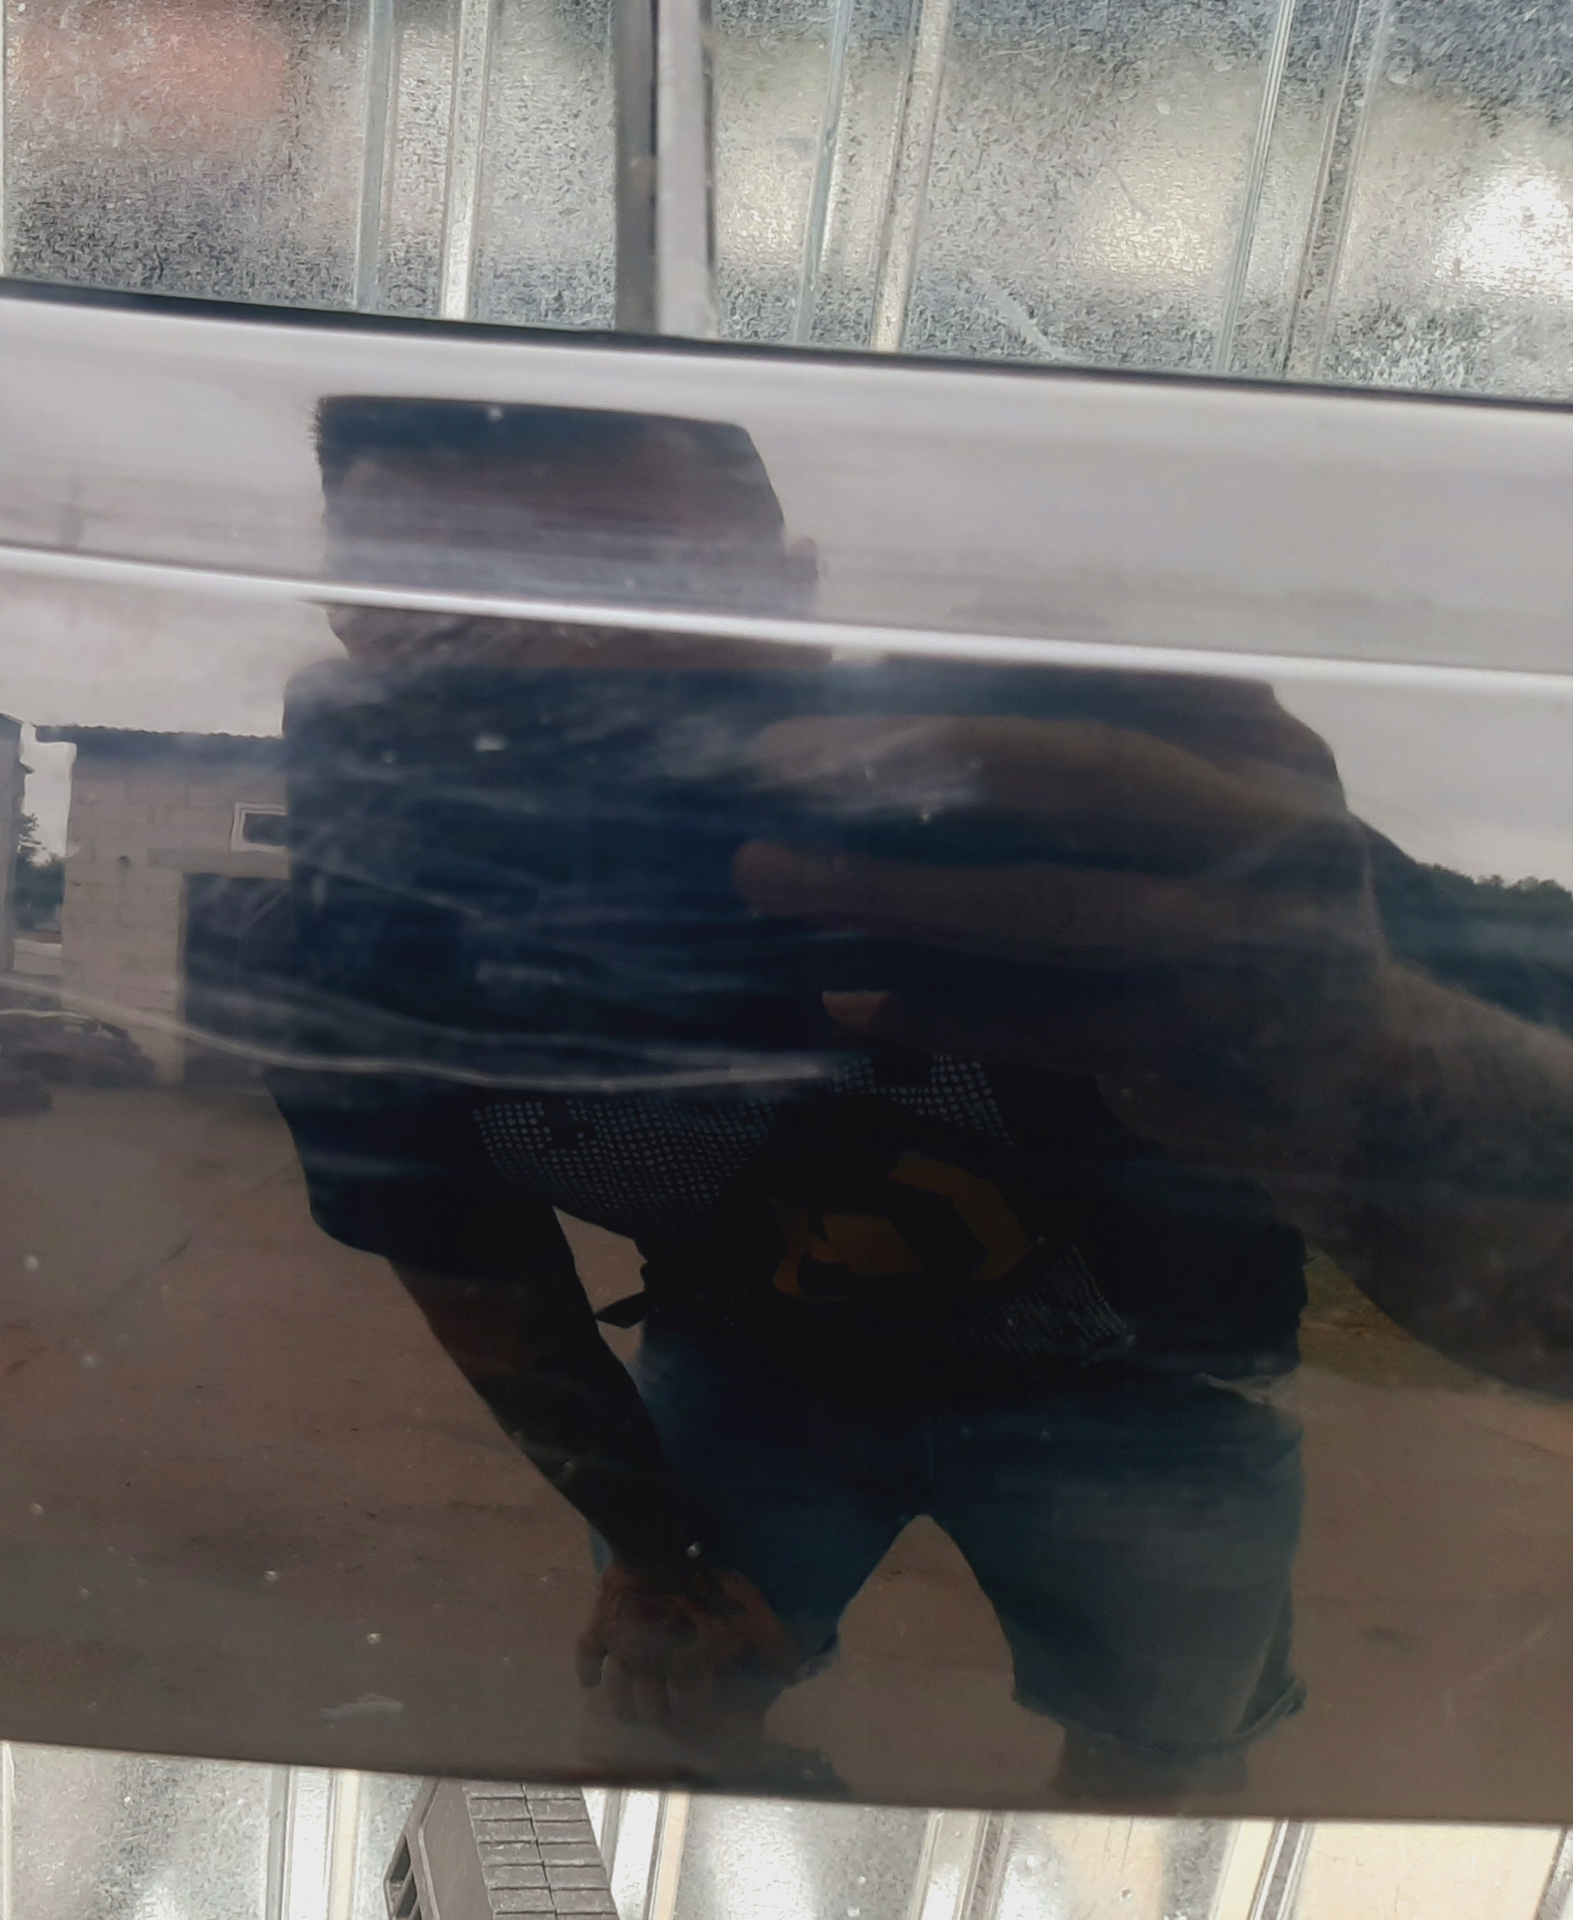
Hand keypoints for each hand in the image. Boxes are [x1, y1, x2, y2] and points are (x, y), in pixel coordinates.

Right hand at [575, 1562, 801, 1732]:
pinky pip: (587, 1653)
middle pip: (653, 1712)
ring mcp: (624, 1647)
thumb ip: (776, 1647)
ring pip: (621, 1695)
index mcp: (690, 1665)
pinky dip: (587, 1670)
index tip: (706, 1737)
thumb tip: (789, 1674)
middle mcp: (653, 1666)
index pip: (691, 1714)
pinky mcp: (603, 1624)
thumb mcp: (757, 1614)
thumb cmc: (713, 1581)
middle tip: (672, 1730)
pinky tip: (591, 1683)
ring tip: (639, 1718)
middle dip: (665, 1725)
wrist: (662, 1542)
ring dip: (630, 1710)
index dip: (699, 1729)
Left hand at [732, 686, 1397, 1195]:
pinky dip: (929, 1010)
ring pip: (1039, 906)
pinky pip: (1029, 1024)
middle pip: (1076, 774)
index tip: (829, 669)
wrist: (1366, 1082)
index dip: (962, 677)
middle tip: (771, 764)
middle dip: (912, 762)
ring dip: (886, 891)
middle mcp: (1272, 835)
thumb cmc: (1242, 916)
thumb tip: (899, 696)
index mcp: (1266, 750)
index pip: (1099, 687)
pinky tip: (838, 994)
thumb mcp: (1215, 813)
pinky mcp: (1187, 1052)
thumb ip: (1100, 760)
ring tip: (765, 871)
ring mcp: (1237, 951)